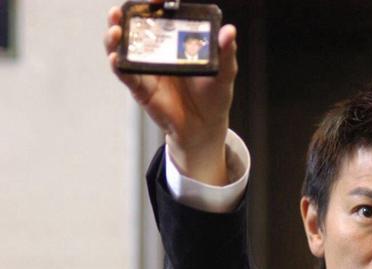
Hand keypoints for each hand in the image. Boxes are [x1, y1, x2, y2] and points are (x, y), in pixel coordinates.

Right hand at [104, 3, 237, 184]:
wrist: (205, 126)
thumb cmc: (213, 96)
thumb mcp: (224, 72)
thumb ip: (225, 52)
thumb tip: (229, 31)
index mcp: (176, 42)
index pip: (161, 16)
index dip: (154, 5)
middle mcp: (157, 52)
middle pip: (134, 28)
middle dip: (124, 16)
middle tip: (121, 10)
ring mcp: (146, 69)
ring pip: (122, 48)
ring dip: (114, 37)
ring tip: (115, 29)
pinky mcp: (141, 87)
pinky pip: (125, 74)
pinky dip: (117, 65)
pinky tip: (115, 58)